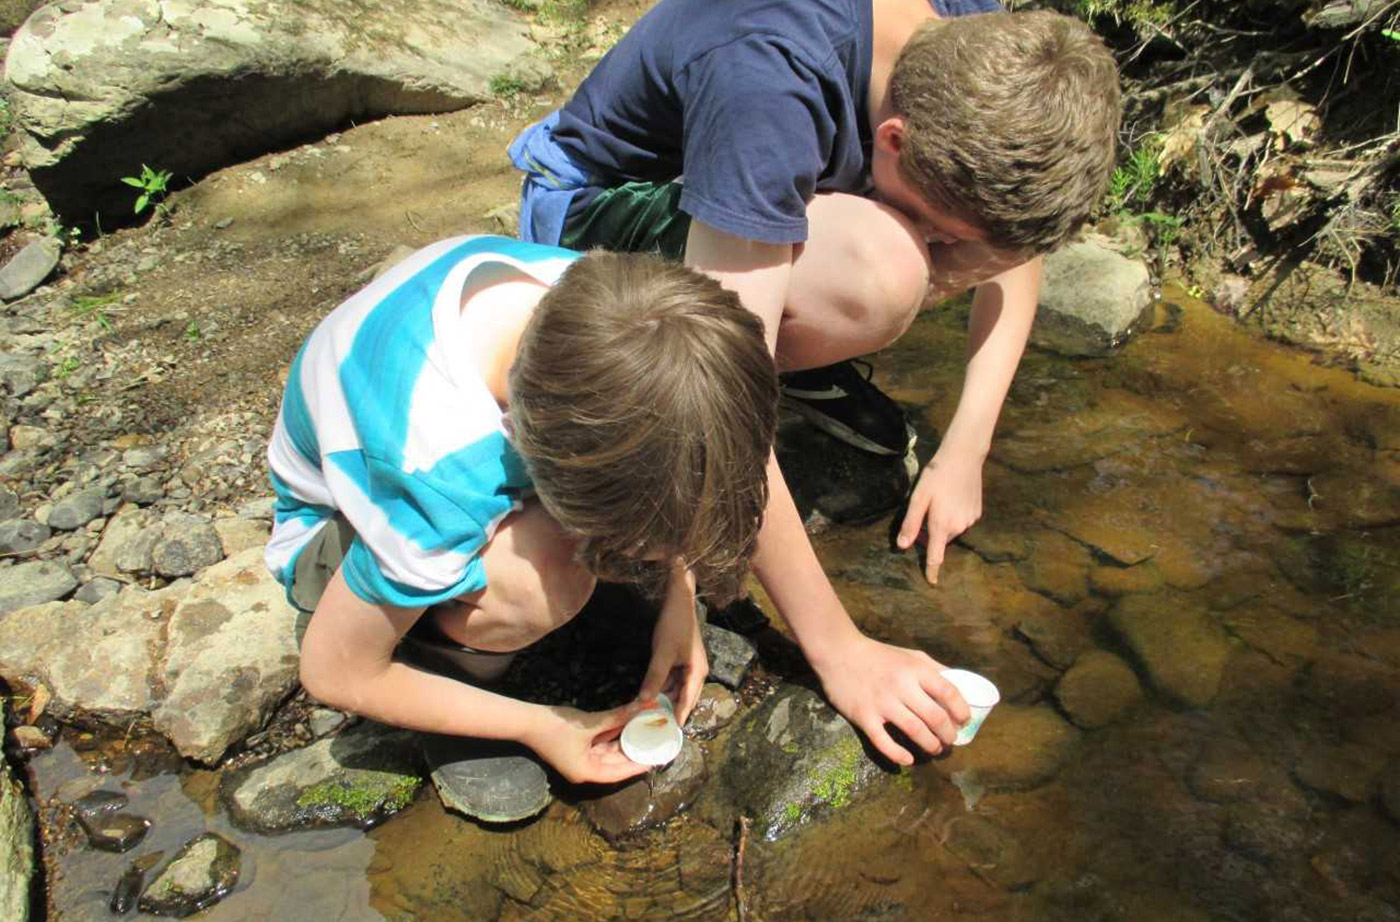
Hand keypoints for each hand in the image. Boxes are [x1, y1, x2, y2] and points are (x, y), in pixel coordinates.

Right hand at [527, 703, 649, 784]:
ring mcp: (581, 758)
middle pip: (615, 763)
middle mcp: (586, 768)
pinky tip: (627, 724)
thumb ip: (617, 717)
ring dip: (624, 741)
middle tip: (654, 744)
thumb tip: (641, 707)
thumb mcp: (590, 724)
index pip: (618, 773)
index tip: (654, 759)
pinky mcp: (578, 747)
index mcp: (587, 772)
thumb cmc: (556, 727)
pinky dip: (612, 735)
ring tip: (645, 733)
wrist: (528, 720)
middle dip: (633, 752)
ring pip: (609, 752)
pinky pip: (600, 743)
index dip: (637, 767)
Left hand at [638, 570, 706, 724]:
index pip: (688, 702)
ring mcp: (689, 665)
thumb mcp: (662, 653)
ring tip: (650, 715)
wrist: (679, 599)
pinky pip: (673, 679)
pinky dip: (663, 687)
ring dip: (665, 699)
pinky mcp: (681, 659)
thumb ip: (654, 678)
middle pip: (684, 698)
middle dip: (670, 711)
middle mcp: (697, 672)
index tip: (669, 735)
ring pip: (677, 689)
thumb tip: (644, 701)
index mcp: (698, 672)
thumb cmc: (674, 625)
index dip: (678, 718)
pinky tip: (651, 694)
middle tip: (655, 727)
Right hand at [815, 633, 969, 764]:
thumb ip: (934, 669)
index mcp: (915, 669)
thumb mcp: (910, 655)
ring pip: (915, 731)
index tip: (964, 721)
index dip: (961, 710)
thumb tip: (959, 684)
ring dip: (930, 745)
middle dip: (948, 734)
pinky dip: (898, 755)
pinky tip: (907, 760)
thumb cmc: (878, 655)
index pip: (948, 692)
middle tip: (950, 740)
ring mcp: (882, 702)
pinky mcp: (863, 716)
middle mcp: (901, 686)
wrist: (838, 653)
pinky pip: (884, 742)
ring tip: (934, 749)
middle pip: (935, 716)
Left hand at [896, 445, 983, 583]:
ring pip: (952, 530)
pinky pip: (962, 521)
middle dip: (932, 533)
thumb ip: (911, 523)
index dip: (931, 570)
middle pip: (941, 540)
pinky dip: (954, 515)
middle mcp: (959, 527)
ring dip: (943, 523)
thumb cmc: (937, 475)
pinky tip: (952, 497)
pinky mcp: (977, 512)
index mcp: (941, 525)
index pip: (936, 556)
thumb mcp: (918, 498)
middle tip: (925, 510)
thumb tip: (903, 546)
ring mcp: (970, 520)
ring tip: (940, 500)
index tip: (931, 582)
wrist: (964, 457)